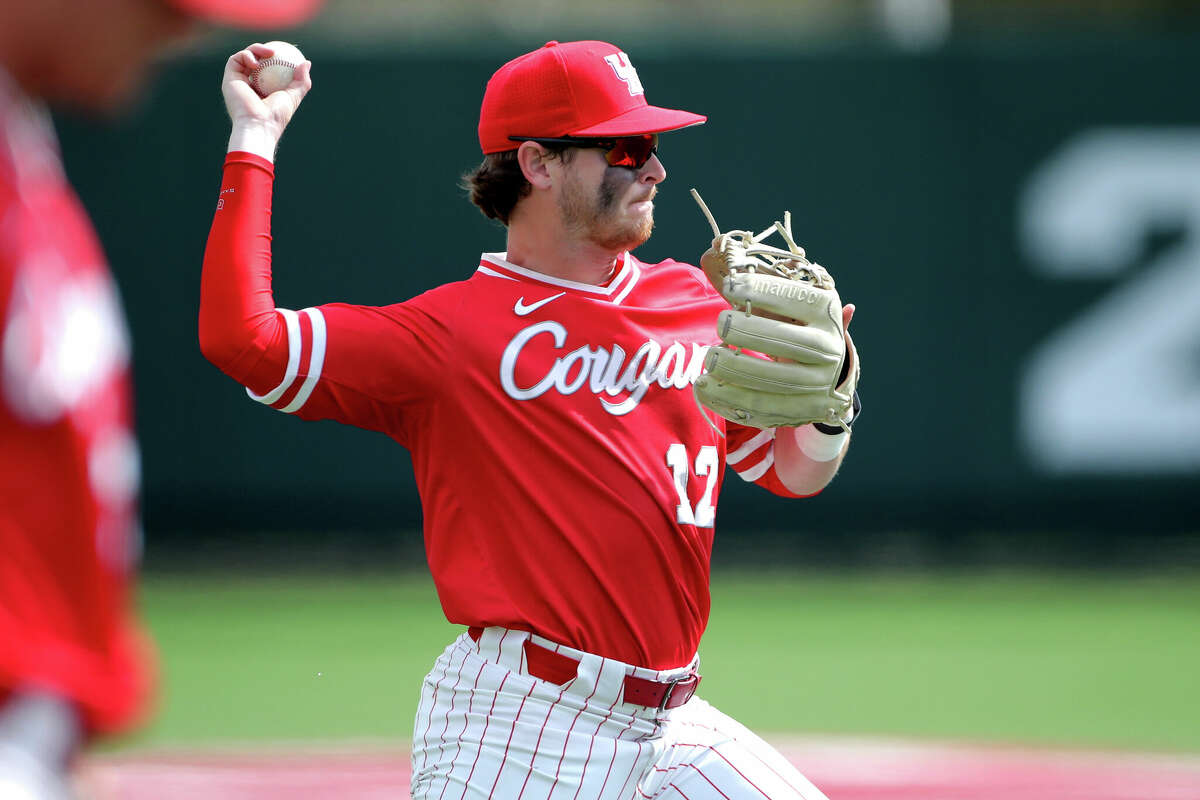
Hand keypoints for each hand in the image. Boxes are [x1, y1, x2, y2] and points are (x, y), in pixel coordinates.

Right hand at [222, 43, 311, 158]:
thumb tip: (307, 62)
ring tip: (269, 53)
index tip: (285, 53)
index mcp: (262, 90)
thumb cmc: (276, 115)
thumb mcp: (294, 96)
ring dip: (256, 49)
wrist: (258, 124)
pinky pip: (236, 59)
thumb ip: (301, 81)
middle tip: (275, 50)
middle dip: (264, 50)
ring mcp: (238, 82)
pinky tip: (256, 62)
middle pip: (255, 61)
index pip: (268, 69)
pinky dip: (246, 55)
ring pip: (245, 57)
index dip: (275, 58)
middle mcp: (248, 85)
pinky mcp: (229, 79)